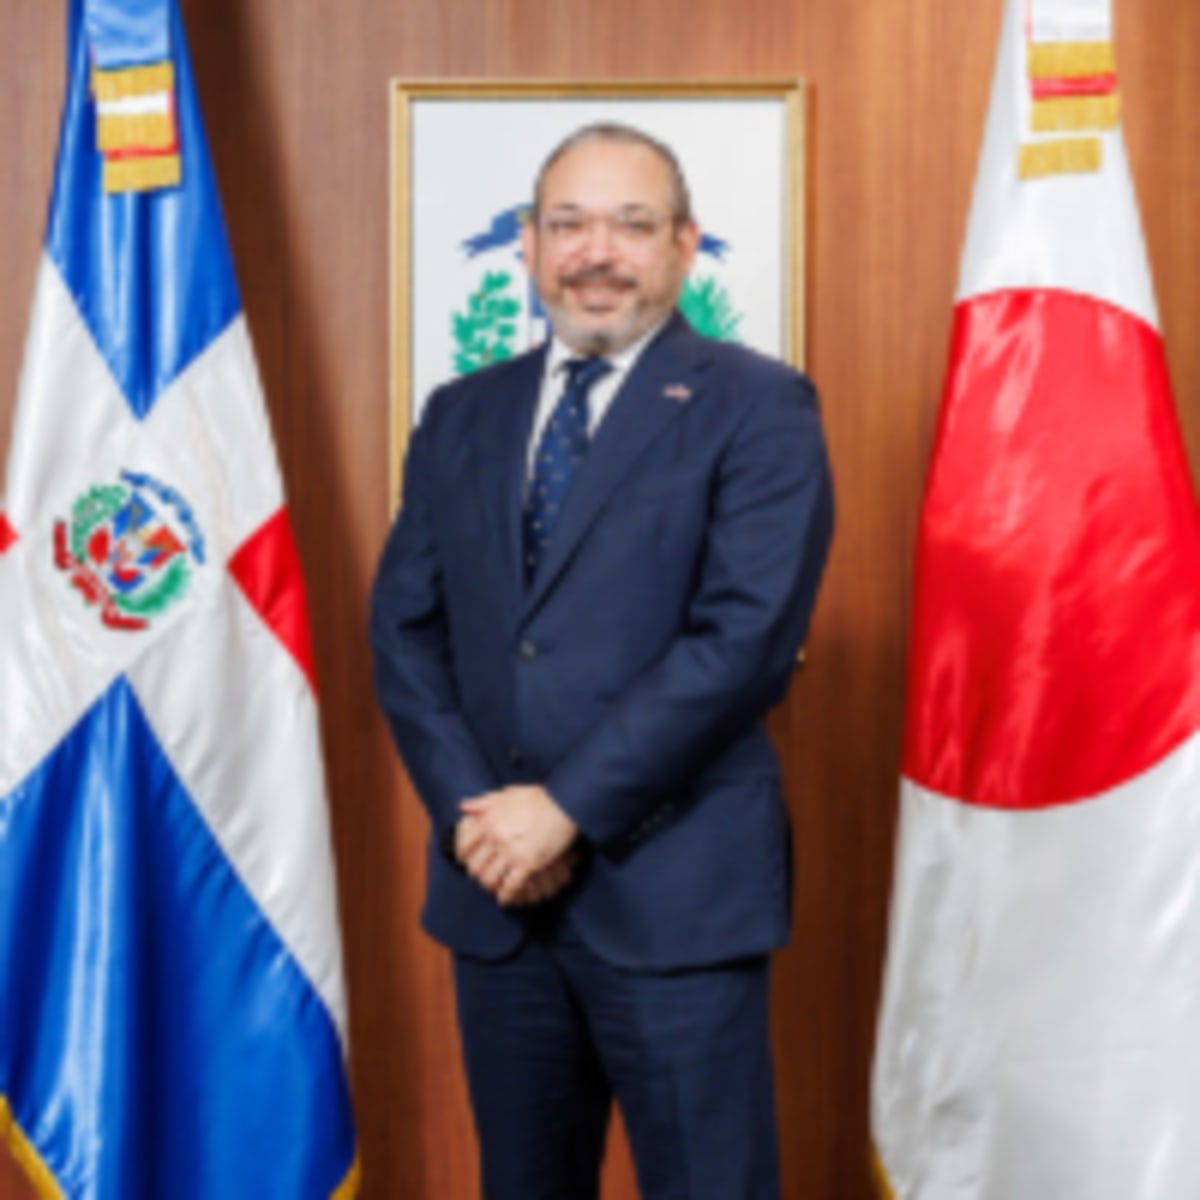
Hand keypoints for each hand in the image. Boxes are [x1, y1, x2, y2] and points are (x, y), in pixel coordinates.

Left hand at [458, 786, 579, 904]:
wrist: (566, 803)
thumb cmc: (539, 798)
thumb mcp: (508, 794)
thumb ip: (484, 802)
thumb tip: (463, 807)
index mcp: (489, 820)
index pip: (464, 846)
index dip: (464, 857)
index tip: (468, 861)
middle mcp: (496, 837)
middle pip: (476, 866)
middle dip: (477, 873)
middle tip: (483, 875)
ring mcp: (511, 852)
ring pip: (490, 879)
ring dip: (491, 886)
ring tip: (495, 886)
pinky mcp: (528, 863)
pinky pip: (510, 887)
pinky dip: (506, 896)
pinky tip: (506, 899)